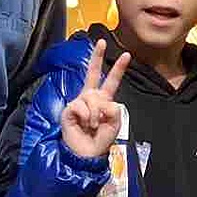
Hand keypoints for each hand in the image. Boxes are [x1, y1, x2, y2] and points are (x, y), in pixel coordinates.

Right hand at [60, 39, 130, 158]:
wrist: (87, 154)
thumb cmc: (100, 140)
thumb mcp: (114, 124)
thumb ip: (113, 109)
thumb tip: (104, 102)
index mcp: (104, 100)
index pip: (112, 81)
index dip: (118, 68)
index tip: (126, 54)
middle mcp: (91, 97)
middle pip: (93, 73)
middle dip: (97, 57)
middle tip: (100, 42)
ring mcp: (80, 102)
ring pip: (92, 97)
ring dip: (95, 114)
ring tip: (92, 126)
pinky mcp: (70, 109)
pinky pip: (81, 105)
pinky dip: (86, 116)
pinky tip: (83, 124)